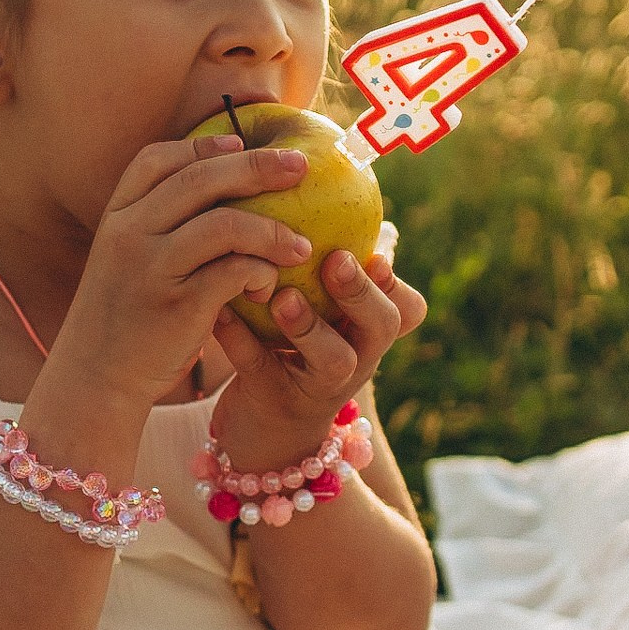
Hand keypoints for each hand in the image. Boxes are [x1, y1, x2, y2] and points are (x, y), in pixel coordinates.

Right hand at [47, 130, 316, 411]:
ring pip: (225, 223)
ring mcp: (150, 269)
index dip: (201, 145)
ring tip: (300, 244)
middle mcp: (129, 234)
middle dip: (257, 167)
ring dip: (272, 229)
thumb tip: (220, 192)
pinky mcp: (177, 306)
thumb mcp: (125, 262)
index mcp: (116, 217)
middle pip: (200, 179)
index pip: (156, 159)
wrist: (95, 379)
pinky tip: (269, 285)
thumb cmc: (122, 319)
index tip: (239, 144)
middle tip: (300, 168)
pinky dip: (261, 272)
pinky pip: (234, 271)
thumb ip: (157, 227)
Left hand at [206, 243, 426, 462]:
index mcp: (369, 333)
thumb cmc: (297, 351)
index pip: (407, 308)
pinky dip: (240, 340)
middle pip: (382, 327)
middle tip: (337, 262)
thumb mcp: (323, 315)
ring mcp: (317, 386)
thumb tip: (330, 197)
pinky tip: (220, 314)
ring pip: (333, 360)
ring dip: (311, 326)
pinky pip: (259, 367)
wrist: (265, 432)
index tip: (377, 255)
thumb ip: (330, 270)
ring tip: (285, 299)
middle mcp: (356, 360)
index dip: (397, 283)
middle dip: (363, 294)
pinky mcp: (272, 399)